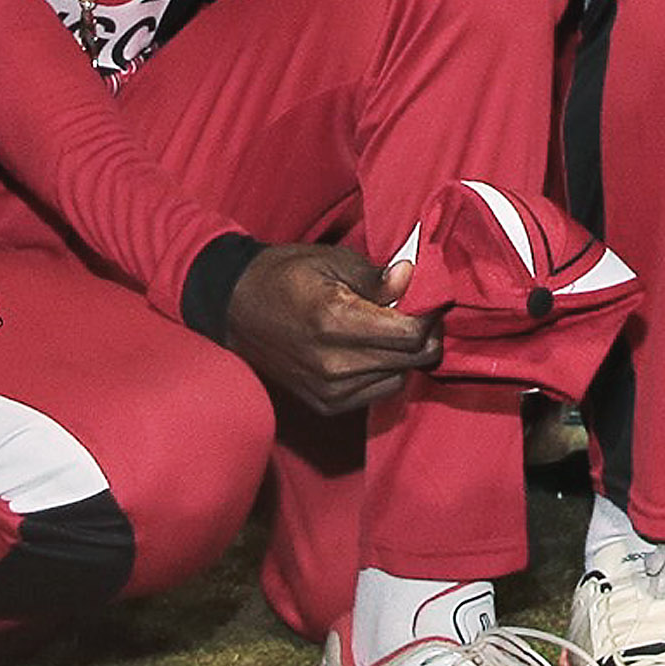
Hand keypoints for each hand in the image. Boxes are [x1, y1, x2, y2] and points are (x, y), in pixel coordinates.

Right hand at [218, 240, 445, 414]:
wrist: (234, 309)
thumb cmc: (283, 276)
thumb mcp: (330, 260)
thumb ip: (376, 277)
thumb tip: (411, 280)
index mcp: (334, 321)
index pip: (411, 333)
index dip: (430, 315)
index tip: (429, 299)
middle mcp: (333, 363)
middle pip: (412, 358)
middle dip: (425, 334)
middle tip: (418, 311)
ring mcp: (328, 389)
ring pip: (400, 378)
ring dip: (405, 354)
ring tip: (390, 328)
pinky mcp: (326, 405)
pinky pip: (379, 392)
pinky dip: (386, 371)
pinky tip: (372, 349)